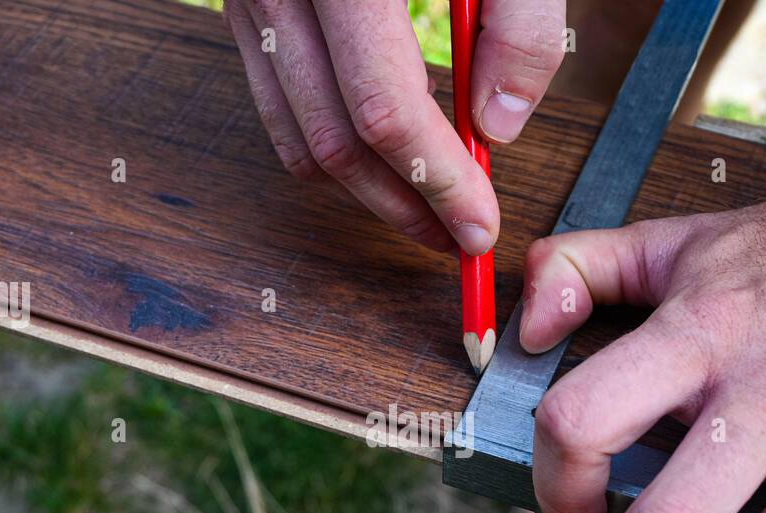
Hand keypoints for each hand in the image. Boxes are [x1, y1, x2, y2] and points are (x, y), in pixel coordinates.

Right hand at [225, 0, 565, 253]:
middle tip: (458, 236)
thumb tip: (500, 128)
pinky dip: (333, 145)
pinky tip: (386, 153)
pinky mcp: (247, 3)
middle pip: (333, 143)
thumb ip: (518, 21)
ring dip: (365, 191)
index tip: (480, 224)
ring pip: (297, 138)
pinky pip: (278, 103)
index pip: (382, 110)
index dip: (436, 182)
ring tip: (428, 207)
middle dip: (402, 207)